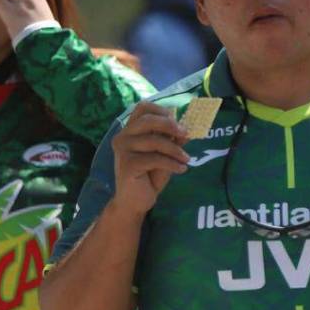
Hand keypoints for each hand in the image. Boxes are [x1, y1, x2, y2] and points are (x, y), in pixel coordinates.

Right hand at [110, 101, 189, 215]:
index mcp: (130, 130)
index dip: (161, 110)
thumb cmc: (149, 176)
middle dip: (170, 125)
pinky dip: (172, 163)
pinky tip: (181, 169)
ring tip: (186, 158)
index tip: (177, 121)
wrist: (135, 202)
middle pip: (147, 120)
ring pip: (154, 141)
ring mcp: (123, 150)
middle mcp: (123, 136)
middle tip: (186, 134)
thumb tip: (186, 129)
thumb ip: (172, 141)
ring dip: (175, 149)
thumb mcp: (165, 155)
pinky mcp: (127, 164)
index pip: (142, 107)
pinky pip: (155, 158)